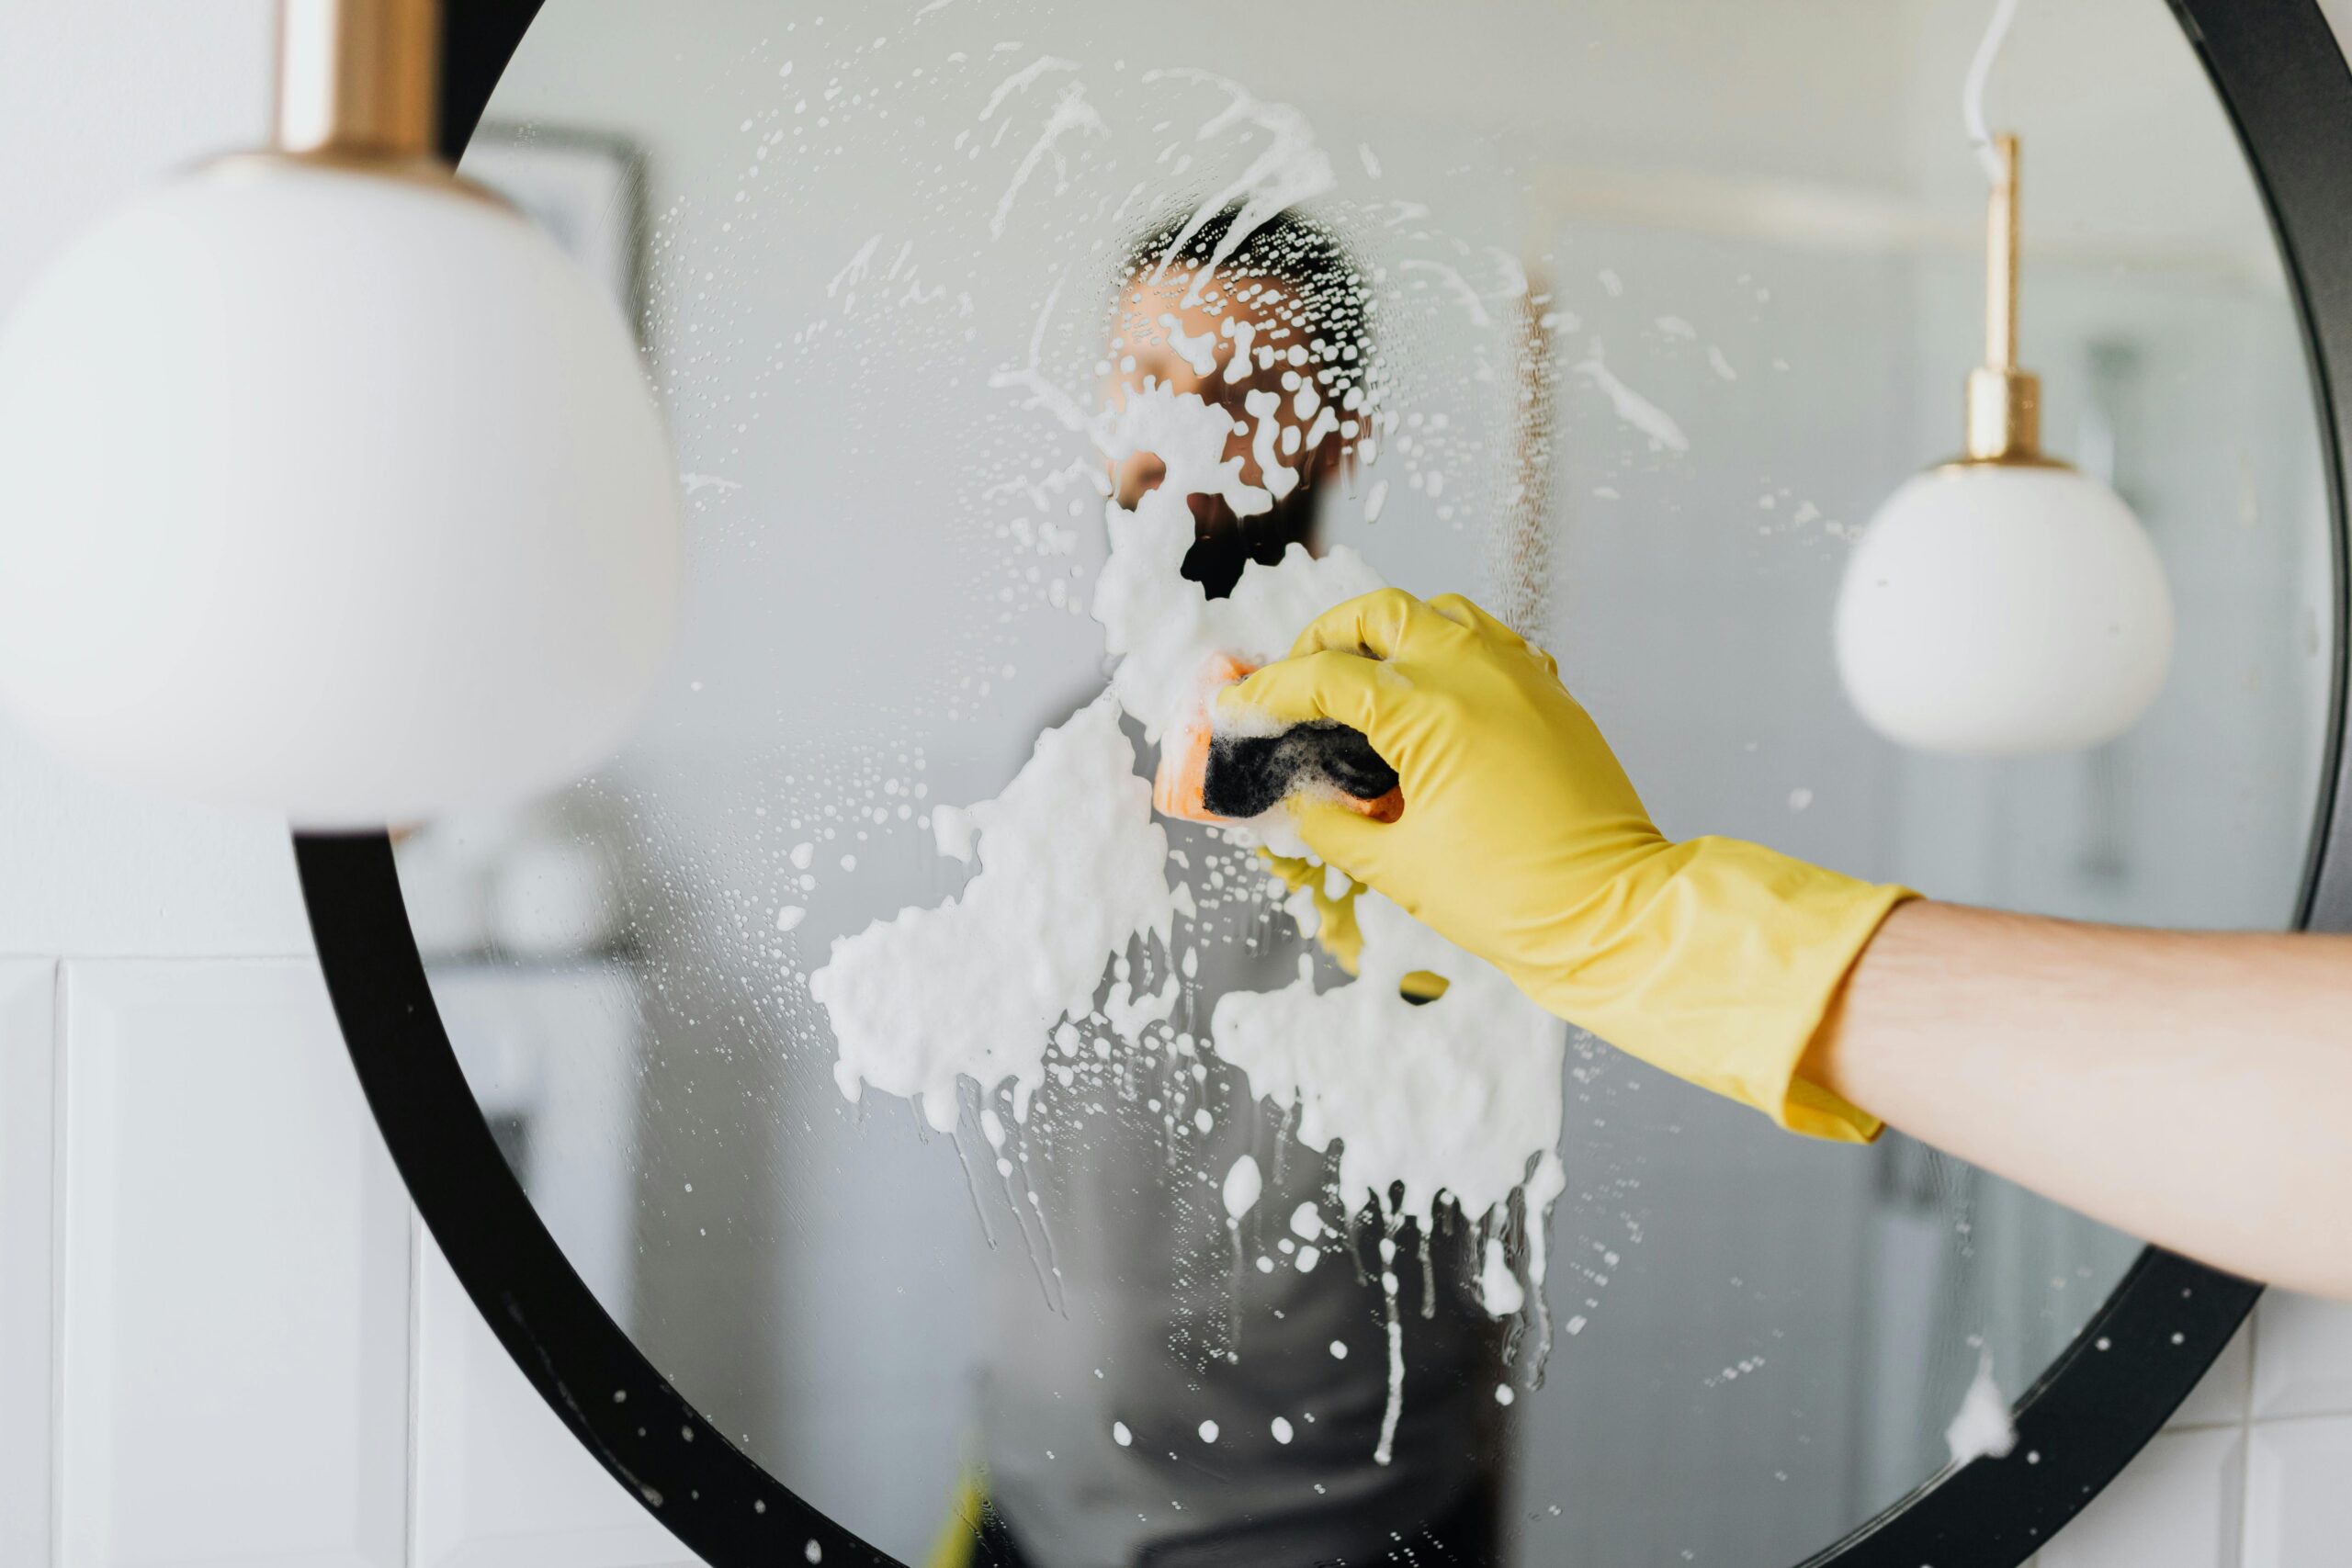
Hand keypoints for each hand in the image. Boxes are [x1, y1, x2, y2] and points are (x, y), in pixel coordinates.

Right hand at [1221, 589, 1910, 1140]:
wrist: (1612, 915)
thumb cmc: (1513, 900)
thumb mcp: (1399, 870)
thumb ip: (1335, 826)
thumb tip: (1304, 803)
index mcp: (1432, 714)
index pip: (1326, 679)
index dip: (1269, 692)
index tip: (1237, 709)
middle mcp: (1477, 675)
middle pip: (1381, 614)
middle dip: (1327, 637)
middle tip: (1298, 678)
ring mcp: (1522, 677)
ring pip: (1441, 612)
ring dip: (1392, 632)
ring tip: (1363, 675)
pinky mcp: (1553, 695)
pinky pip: (1493, 642)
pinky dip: (1451, 651)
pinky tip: (1433, 695)